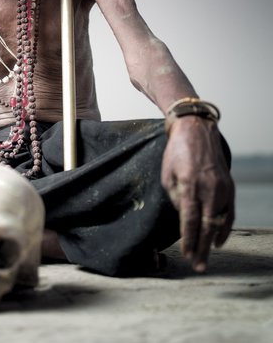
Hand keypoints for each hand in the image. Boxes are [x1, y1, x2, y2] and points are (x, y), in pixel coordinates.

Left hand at [161, 115, 234, 271]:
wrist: (197, 130)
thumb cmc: (177, 152)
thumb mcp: (167, 173)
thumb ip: (175, 197)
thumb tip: (183, 217)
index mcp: (190, 185)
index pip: (190, 220)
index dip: (188, 239)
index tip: (186, 254)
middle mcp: (209, 188)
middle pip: (206, 226)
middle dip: (202, 248)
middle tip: (198, 266)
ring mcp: (222, 187)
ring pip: (220, 221)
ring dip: (212, 241)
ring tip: (205, 257)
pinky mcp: (229, 186)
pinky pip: (229, 212)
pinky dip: (224, 228)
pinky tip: (217, 239)